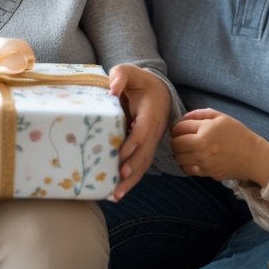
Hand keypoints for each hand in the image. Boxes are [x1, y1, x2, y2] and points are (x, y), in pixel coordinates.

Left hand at [108, 64, 170, 200]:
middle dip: (132, 170)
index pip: (142, 132)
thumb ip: (120, 78)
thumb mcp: (128, 72)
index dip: (132, 145)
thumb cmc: (139, 81)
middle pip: (145, 154)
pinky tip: (118, 192)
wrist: (158, 89)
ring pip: (144, 164)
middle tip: (118, 184)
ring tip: (115, 196)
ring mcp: (152, 141)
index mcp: (151, 114)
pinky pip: (140, 165)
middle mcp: (154, 131)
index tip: (120, 157)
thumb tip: (111, 91)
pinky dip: (131, 179)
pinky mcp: (146, 147)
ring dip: (131, 181)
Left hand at [170, 108, 268, 184]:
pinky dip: (185, 164)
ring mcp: (204, 161)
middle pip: (175, 144)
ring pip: (178, 158)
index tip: (181, 129)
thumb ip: (200, 114)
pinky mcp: (207, 173)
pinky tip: (192, 160)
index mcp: (206, 129)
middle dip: (175, 140)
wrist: (253, 157)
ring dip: (179, 153)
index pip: (179, 128)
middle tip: (181, 139)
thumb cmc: (238, 134)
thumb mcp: (221, 117)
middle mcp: (202, 146)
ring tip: (186, 150)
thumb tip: (182, 118)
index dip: (177, 127)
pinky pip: (186, 170)